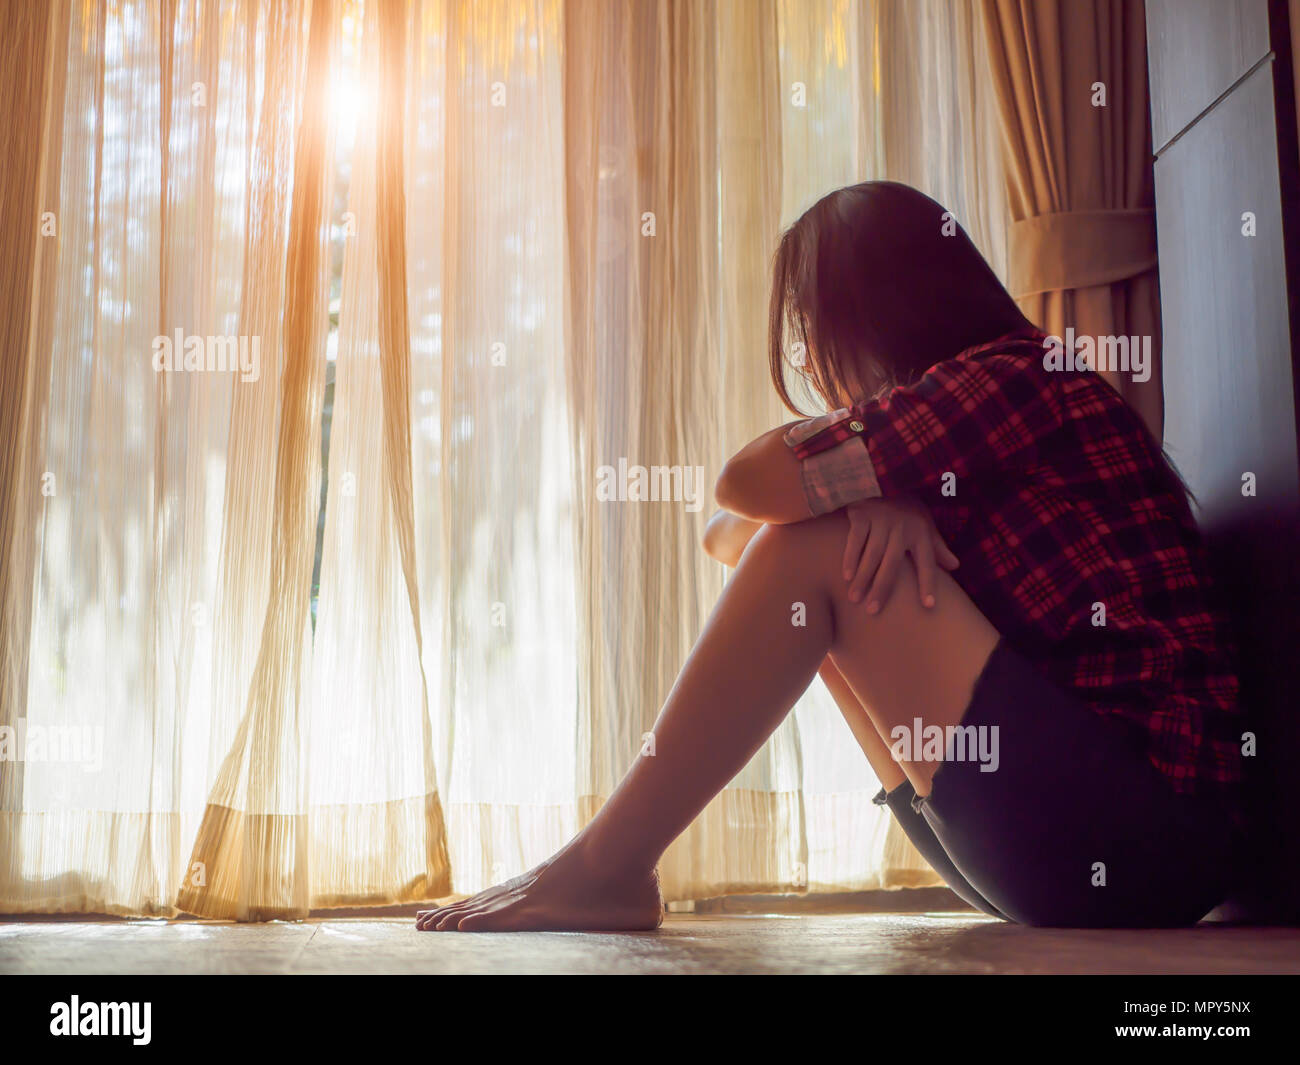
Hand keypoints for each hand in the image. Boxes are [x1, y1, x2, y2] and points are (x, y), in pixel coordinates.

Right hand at [841, 497, 958, 611]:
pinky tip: (846, 576)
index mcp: (921, 532)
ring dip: (862, 578)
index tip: (928, 606)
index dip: (928, 583)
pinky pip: (856, 539)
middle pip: (893, 563)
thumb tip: (956, 567)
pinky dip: (850, 558)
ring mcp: (881, 519)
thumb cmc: (908, 512)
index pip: (927, 562)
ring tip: (855, 599)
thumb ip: (938, 548)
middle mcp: (903, 526)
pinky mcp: (862, 514)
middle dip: (882, 588)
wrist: (885, 481)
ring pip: (872, 554)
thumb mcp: (926, 526)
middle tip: (873, 611)